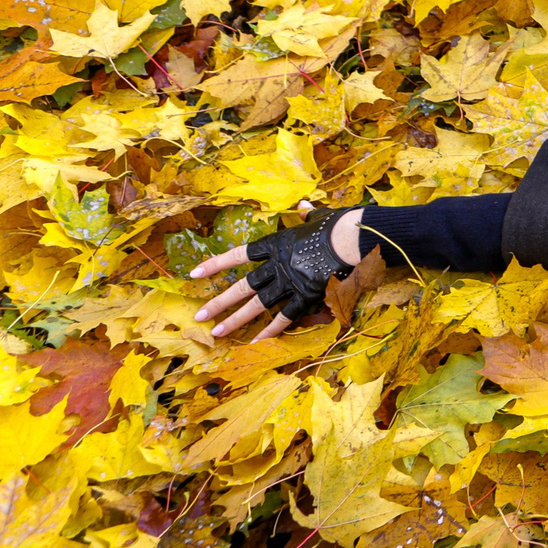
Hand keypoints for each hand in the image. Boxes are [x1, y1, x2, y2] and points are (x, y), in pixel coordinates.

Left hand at [192, 204, 363, 342]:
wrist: (353, 239)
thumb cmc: (337, 224)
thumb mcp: (319, 215)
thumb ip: (307, 214)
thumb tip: (305, 206)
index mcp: (277, 244)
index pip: (239, 255)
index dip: (216, 264)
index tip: (194, 273)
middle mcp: (278, 265)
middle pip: (243, 286)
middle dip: (219, 302)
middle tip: (199, 315)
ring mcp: (291, 282)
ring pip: (258, 304)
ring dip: (236, 320)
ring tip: (217, 332)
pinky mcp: (307, 295)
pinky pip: (286, 316)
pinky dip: (271, 329)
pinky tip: (256, 341)